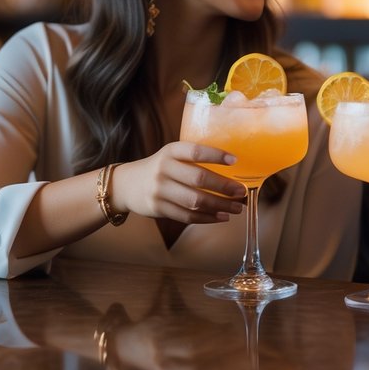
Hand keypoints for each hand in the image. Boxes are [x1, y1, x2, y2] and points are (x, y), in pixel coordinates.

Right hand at [111, 141, 245, 223]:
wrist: (127, 184)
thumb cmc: (161, 168)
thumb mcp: (172, 155)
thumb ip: (194, 160)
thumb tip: (233, 169)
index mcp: (171, 151)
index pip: (196, 151)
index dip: (216, 155)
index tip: (235, 161)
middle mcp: (164, 169)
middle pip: (199, 179)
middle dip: (224, 186)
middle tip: (241, 191)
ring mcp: (159, 190)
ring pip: (194, 201)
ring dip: (219, 206)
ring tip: (236, 208)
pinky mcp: (158, 208)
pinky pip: (187, 216)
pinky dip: (207, 218)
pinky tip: (221, 217)